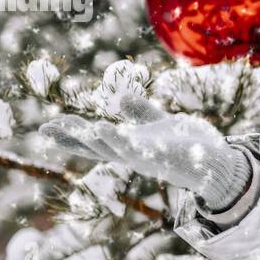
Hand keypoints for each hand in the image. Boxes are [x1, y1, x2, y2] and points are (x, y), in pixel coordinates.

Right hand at [39, 94, 251, 209]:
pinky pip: (133, 148)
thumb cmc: (186, 145)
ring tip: (66, 125)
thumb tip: (118, 97)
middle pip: (95, 147)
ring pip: (110, 148)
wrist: (215, 161)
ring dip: (90, 138)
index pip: (93, 143)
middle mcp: (131, 156)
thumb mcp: (158, 123)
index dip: (69, 137)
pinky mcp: (158, 156)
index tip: (45, 128)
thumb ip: (139, 111)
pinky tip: (101, 127)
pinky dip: (116, 138)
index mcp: (128, 147)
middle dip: (71, 139)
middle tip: (44, 129)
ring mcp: (144, 158)